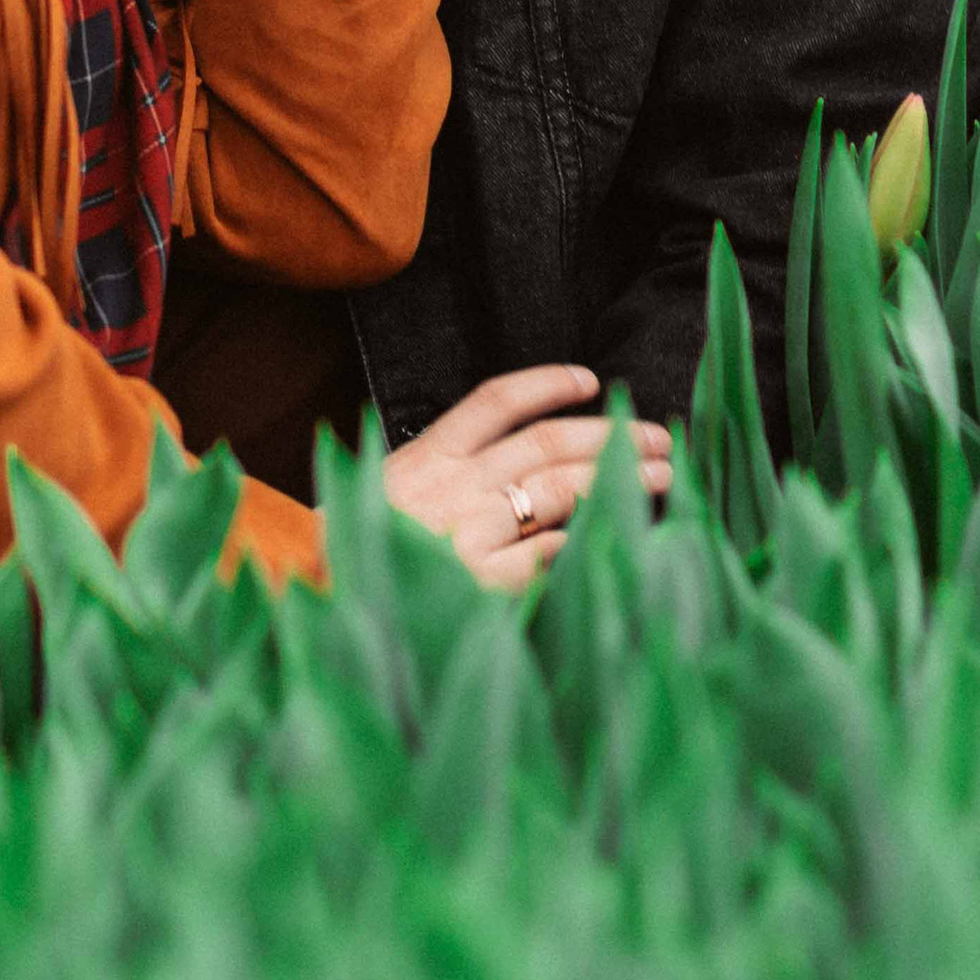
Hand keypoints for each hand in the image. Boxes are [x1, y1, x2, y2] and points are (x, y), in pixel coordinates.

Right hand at [382, 364, 669, 589]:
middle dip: (610, 434)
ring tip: (658, 478)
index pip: (496, 400)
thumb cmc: (362, 551)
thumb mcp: (389, 492)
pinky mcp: (480, 580)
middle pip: (545, 443)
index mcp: (428, 456)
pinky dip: (583, 540)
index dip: (548, 384)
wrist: (321, 600)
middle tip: (658, 438)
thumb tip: (518, 460)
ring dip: (617, 480)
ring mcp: (468, 531)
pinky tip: (617, 534)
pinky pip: (547, 553)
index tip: (592, 380)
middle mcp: (453, 485)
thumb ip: (445, 473)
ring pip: (559, 490)